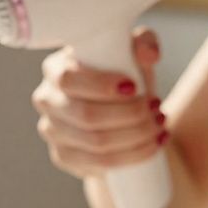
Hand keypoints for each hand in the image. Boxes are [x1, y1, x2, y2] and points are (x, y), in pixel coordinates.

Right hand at [32, 28, 166, 179]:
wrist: (121, 112)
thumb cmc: (123, 74)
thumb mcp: (133, 54)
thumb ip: (143, 44)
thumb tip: (149, 54)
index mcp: (55, 69)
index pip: (69, 79)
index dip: (102, 86)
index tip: (133, 87)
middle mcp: (47, 100)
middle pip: (86, 115)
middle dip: (130, 114)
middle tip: (157, 108)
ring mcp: (53, 131)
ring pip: (97, 142)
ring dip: (136, 136)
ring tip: (160, 125)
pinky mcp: (64, 157)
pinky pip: (100, 163)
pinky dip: (132, 155)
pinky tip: (153, 145)